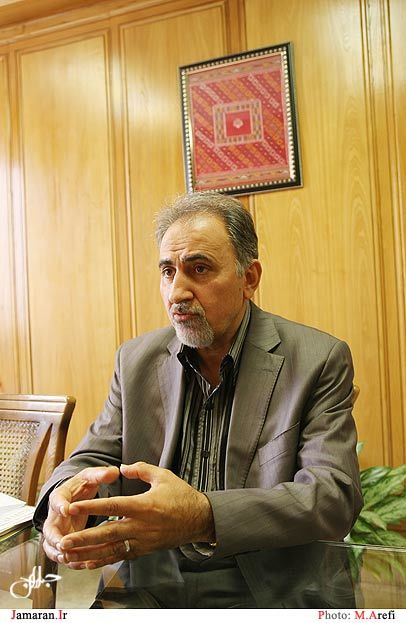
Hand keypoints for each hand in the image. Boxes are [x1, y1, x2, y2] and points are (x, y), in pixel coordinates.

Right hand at [42, 466, 119, 567]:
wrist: (75, 496)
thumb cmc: (82, 485)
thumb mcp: (90, 477)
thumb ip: (100, 475)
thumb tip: (114, 472)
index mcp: (61, 495)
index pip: (57, 499)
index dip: (61, 505)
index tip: (66, 509)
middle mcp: (55, 514)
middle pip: (50, 528)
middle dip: (55, 537)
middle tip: (62, 544)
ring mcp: (57, 529)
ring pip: (52, 545)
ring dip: (59, 553)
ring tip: (67, 559)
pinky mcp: (62, 541)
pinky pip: (61, 553)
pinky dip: (68, 560)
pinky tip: (78, 564)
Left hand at [58, 462, 214, 568]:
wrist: (199, 519)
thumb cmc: (181, 495)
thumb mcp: (163, 476)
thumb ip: (141, 469)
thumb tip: (122, 467)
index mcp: (144, 505)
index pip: (113, 506)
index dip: (92, 507)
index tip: (72, 506)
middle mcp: (141, 526)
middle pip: (107, 533)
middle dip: (84, 538)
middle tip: (64, 541)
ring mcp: (142, 541)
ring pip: (111, 549)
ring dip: (88, 554)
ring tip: (68, 555)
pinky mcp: (143, 550)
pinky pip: (119, 557)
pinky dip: (102, 561)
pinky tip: (86, 563)